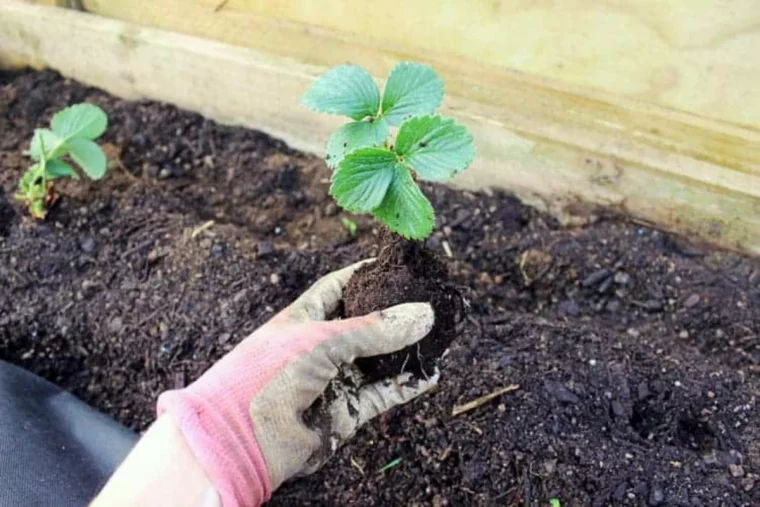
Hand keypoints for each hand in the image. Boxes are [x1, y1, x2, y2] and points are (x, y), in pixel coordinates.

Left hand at [157, 260, 437, 505]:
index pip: (338, 286)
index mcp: (303, 318)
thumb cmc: (268, 374)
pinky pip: (383, 395)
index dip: (365, 274)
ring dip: (405, 351)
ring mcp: (332, 380)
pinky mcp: (344, 413)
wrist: (242, 438)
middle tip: (427, 300)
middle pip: (363, 324)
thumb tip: (425, 314)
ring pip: (377, 361)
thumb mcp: (323, 340)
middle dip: (393, 315)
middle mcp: (318, 347)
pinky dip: (406, 385)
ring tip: (438, 336)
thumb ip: (375, 329)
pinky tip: (430, 374)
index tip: (396, 265)